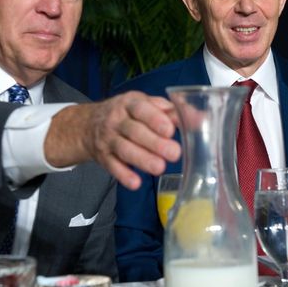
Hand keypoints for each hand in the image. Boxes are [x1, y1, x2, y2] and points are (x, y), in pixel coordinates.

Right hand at [45, 91, 180, 189]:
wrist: (87, 126)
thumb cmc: (127, 114)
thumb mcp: (145, 105)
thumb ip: (171, 112)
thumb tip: (200, 118)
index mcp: (130, 103)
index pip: (141, 109)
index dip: (154, 118)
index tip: (169, 129)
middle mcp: (116, 120)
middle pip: (134, 131)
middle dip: (154, 142)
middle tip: (174, 153)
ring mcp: (108, 139)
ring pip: (124, 149)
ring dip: (142, 159)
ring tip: (160, 168)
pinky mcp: (103, 157)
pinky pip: (112, 167)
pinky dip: (123, 175)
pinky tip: (135, 183)